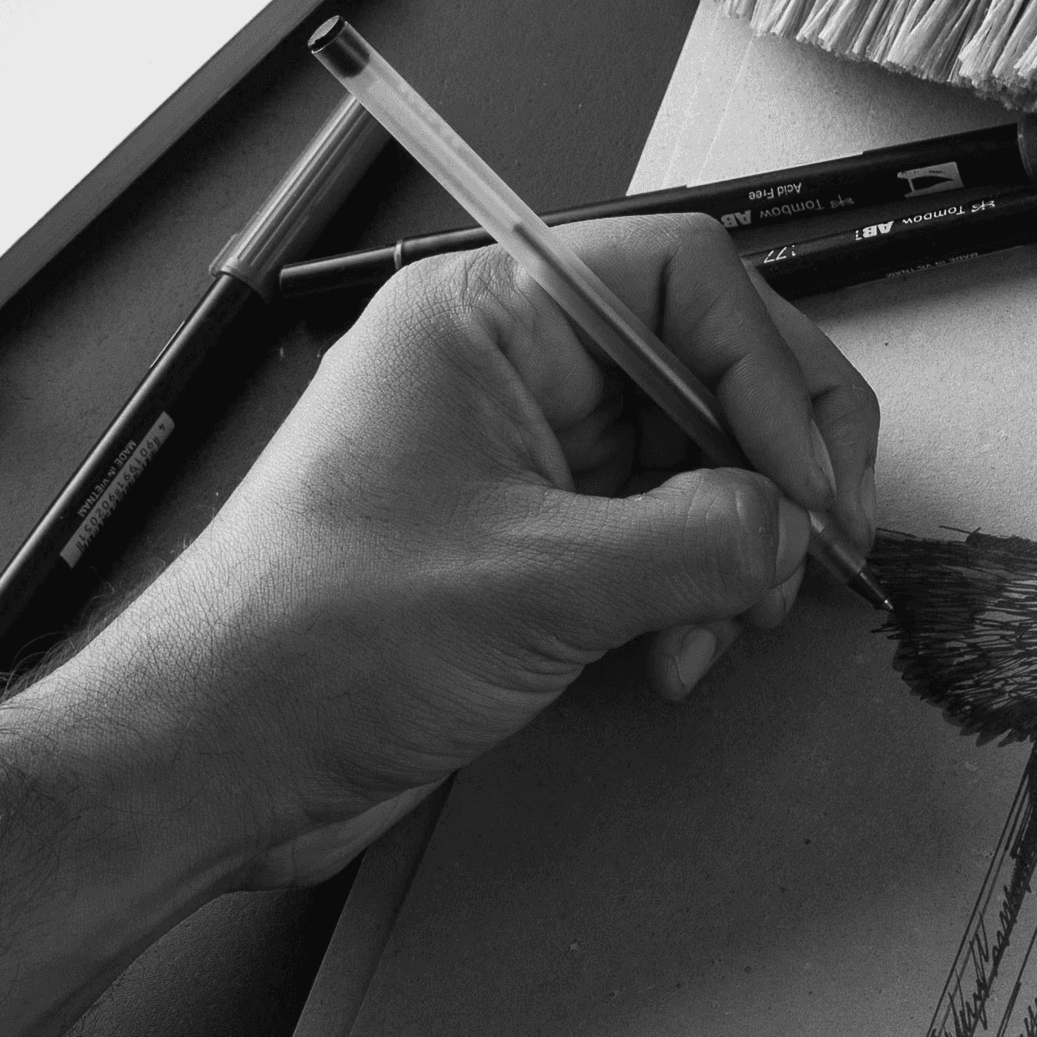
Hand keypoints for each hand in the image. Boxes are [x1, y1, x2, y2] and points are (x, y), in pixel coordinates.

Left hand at [38, 212, 879, 886]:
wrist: (217, 757)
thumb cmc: (314, 642)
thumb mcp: (539, 581)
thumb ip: (697, 537)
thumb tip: (792, 526)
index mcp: (487, 317)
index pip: (684, 278)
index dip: (770, 372)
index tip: (809, 479)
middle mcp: (510, 368)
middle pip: (706, 368)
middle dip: (771, 465)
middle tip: (819, 545)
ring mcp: (525, 456)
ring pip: (696, 462)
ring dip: (736, 551)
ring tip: (722, 628)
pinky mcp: (534, 541)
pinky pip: (661, 537)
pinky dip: (693, 597)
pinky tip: (672, 656)